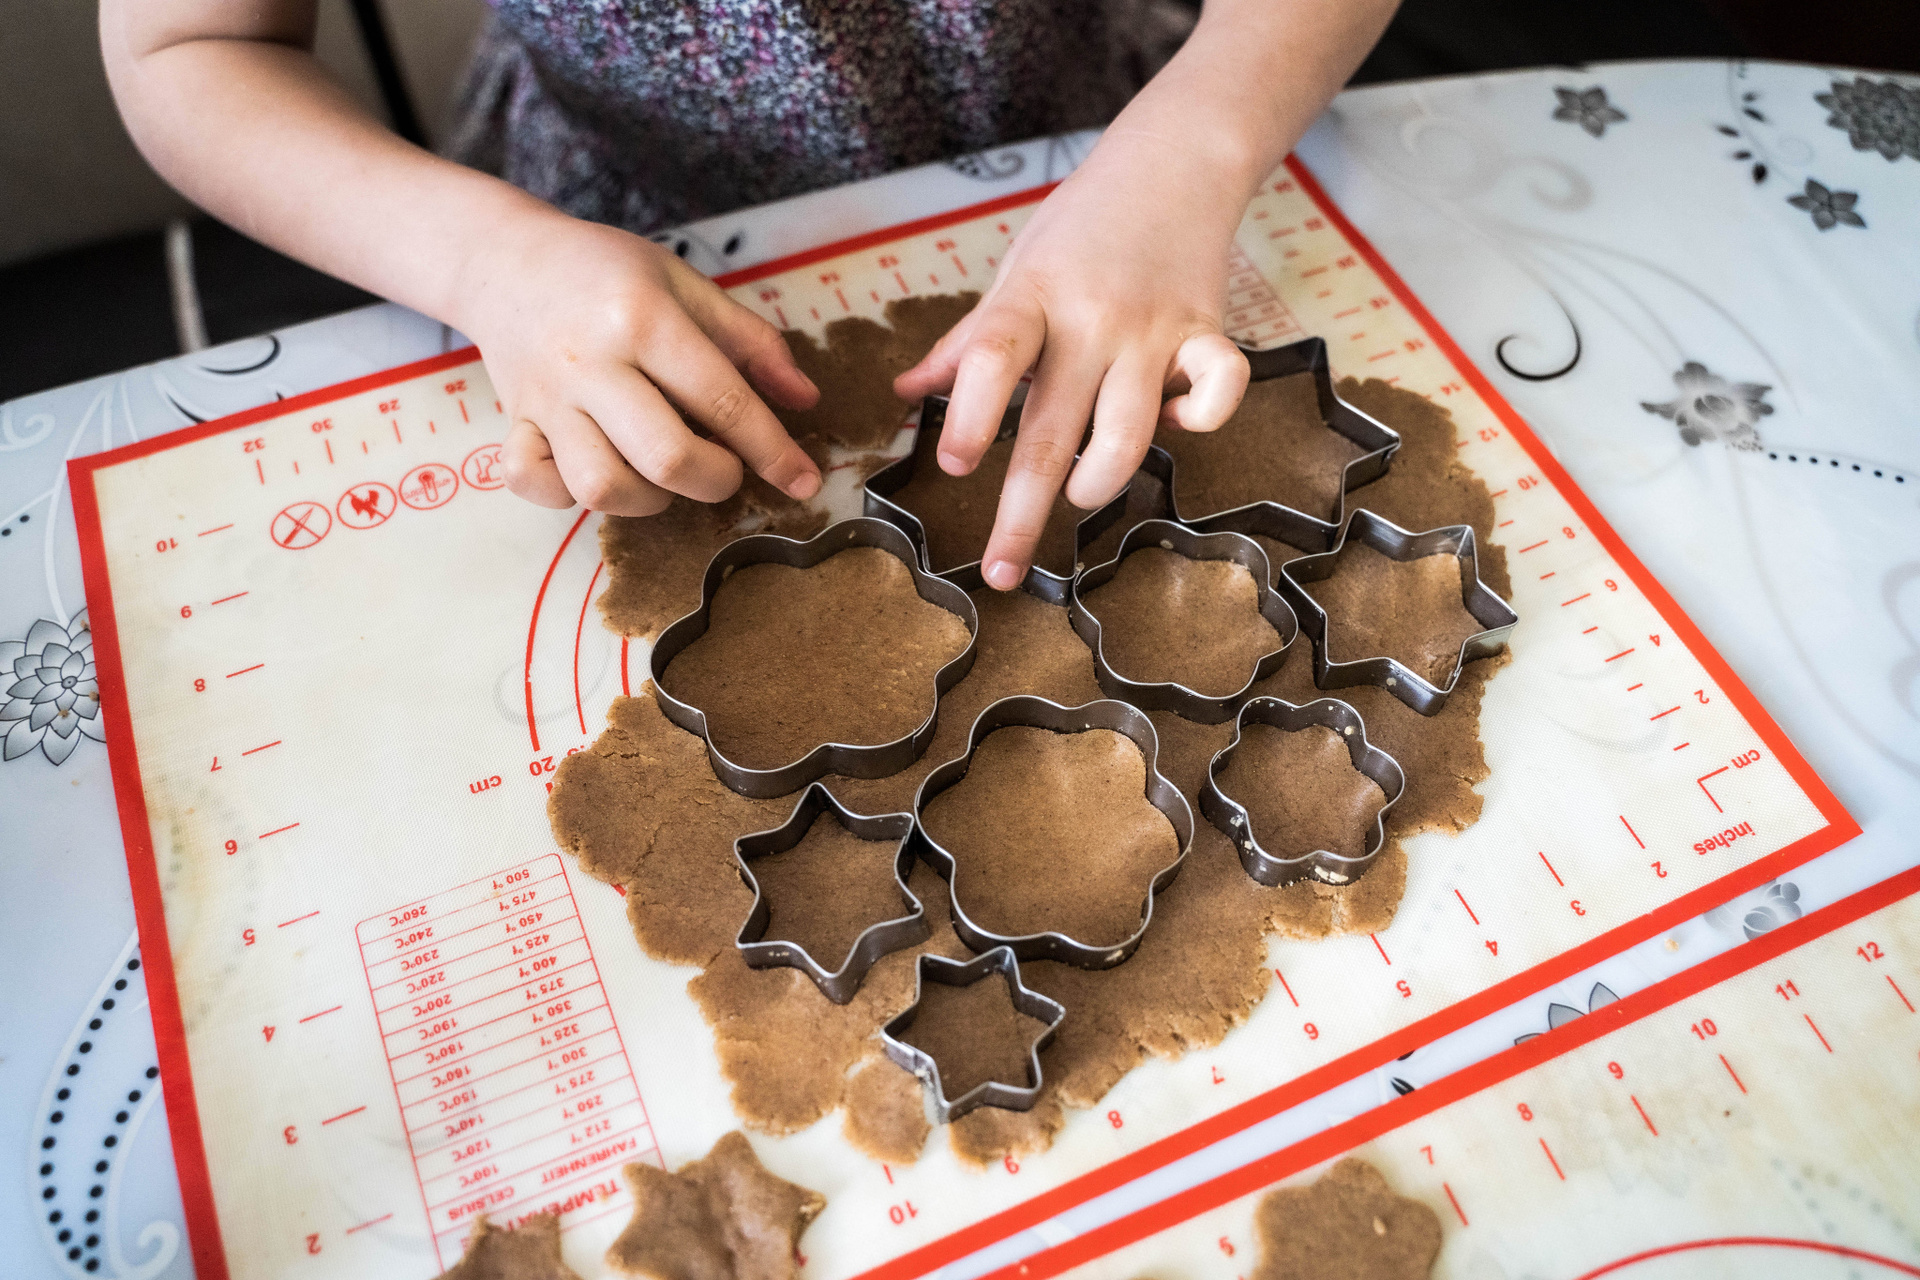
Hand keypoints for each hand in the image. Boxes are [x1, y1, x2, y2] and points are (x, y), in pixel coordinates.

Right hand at [462, 211, 822, 516]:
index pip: (723, 400)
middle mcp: (592, 362)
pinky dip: (567, 494)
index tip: (803, 480)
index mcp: (644, 318)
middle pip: (666, 458)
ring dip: (648, 499)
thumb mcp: (686, 285)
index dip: (772, 450)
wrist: (507, 259)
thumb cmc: (607, 273)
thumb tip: (805, 399)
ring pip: (601, 486)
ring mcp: (546, 397)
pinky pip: (531, 483)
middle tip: (724, 467)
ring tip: (661, 473)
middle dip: (716, 480)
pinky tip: (598, 468)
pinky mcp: (512, 421)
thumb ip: (752, 342)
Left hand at [894, 134, 1250, 587]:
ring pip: (1130, 434)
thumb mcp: (1014, 273)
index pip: (992, 358)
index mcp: (1031, 300)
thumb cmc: (1080, 226)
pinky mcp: (1208, 334)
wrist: (1173, 162)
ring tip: (1081, 494)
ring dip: (1100, 482)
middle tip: (1000, 574)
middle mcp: (1091, 320)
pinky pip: (1217, 394)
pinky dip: (1200, 425)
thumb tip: (904, 395)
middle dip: (1023, 515)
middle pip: (1052, 431)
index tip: (954, 468)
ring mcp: (1153, 330)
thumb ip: (966, 342)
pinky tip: (1178, 426)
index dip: (970, 415)